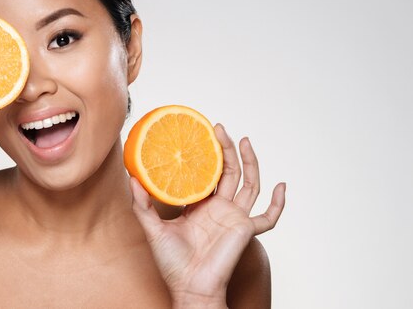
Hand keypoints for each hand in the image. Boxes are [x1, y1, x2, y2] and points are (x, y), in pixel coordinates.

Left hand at [130, 124, 285, 307]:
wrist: (189, 287)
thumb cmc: (172, 262)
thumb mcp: (152, 229)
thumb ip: (143, 204)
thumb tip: (132, 177)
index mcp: (200, 205)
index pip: (205, 173)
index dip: (205, 155)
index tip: (200, 134)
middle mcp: (219, 207)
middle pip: (228, 171)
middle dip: (225, 149)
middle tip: (218, 128)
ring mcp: (234, 217)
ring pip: (248, 183)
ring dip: (249, 161)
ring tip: (243, 139)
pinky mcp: (246, 229)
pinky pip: (269, 217)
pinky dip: (279, 204)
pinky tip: (282, 185)